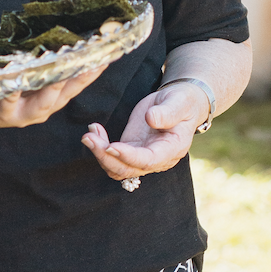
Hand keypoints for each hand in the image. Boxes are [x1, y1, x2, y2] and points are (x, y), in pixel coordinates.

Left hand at [0, 66, 103, 127]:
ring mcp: (24, 113)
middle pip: (65, 94)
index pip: (76, 84)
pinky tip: (15, 75)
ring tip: (59, 71)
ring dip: (52, 86)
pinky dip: (13, 87)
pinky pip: (10, 98)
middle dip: (79, 79)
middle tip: (91, 63)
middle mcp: (43, 108)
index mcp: (52, 98)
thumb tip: (62, 34)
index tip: (105, 58)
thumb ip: (44, 62)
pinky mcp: (4, 113)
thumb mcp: (29, 77)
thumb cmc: (6, 88)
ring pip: (43, 101)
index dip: (91, 73)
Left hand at [80, 82, 208, 181]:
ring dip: (100, 154)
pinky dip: (100, 147)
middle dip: (106, 156)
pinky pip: (112, 157)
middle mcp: (157, 159)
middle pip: (127, 169)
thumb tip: (151, 118)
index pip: (148, 160)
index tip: (111, 146)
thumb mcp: (179, 102)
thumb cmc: (182, 102)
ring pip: (117, 168)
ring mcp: (142, 157)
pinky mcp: (131, 150)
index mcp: (172, 149)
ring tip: (89, 134)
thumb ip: (167, 112)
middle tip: (89, 137)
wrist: (180, 104)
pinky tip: (94, 129)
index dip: (129, 156)